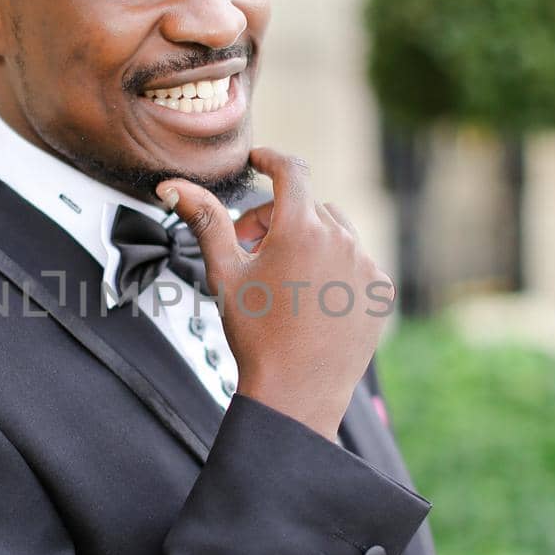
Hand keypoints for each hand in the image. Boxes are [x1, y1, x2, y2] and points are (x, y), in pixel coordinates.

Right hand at [155, 146, 396, 439]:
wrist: (295, 395)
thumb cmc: (256, 336)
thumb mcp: (225, 274)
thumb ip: (205, 220)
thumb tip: (174, 186)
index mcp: (300, 229)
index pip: (290, 170)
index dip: (270, 159)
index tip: (258, 161)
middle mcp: (341, 240)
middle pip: (307, 207)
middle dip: (276, 220)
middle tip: (251, 252)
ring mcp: (366, 266)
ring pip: (336, 231)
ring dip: (310, 242)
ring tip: (285, 279)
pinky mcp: (380, 291)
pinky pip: (358, 262)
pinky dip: (336, 270)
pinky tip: (313, 300)